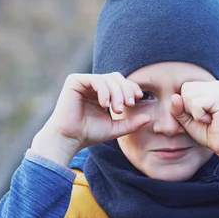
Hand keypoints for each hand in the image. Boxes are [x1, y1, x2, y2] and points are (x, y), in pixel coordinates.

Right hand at [31, 72, 150, 164]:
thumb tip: (149, 117)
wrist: (69, 139)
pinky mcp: (75, 81)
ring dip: (117, 93)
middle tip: (129, 105)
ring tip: (116, 109)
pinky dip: (104, 91)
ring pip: (108, 78)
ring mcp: (83, 81)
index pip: (120, 82)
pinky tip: (105, 105)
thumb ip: (131, 123)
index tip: (138, 99)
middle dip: (126, 90)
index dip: (131, 88)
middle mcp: (92, 85)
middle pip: (116, 77)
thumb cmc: (89, 134)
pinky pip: (96, 80)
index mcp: (102, 93)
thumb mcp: (116, 128)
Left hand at [170, 81, 218, 170]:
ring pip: (190, 96)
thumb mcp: (188, 121)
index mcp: (210, 87)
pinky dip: (199, 116)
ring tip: (209, 119)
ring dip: (195, 113)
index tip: (202, 116)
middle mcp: (216, 84)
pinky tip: (212, 120)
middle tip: (206, 119)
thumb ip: (178, 109)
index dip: (186, 106)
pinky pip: (196, 104)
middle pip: (186, 89)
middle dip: (189, 109)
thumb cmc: (209, 134)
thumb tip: (174, 96)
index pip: (185, 88)